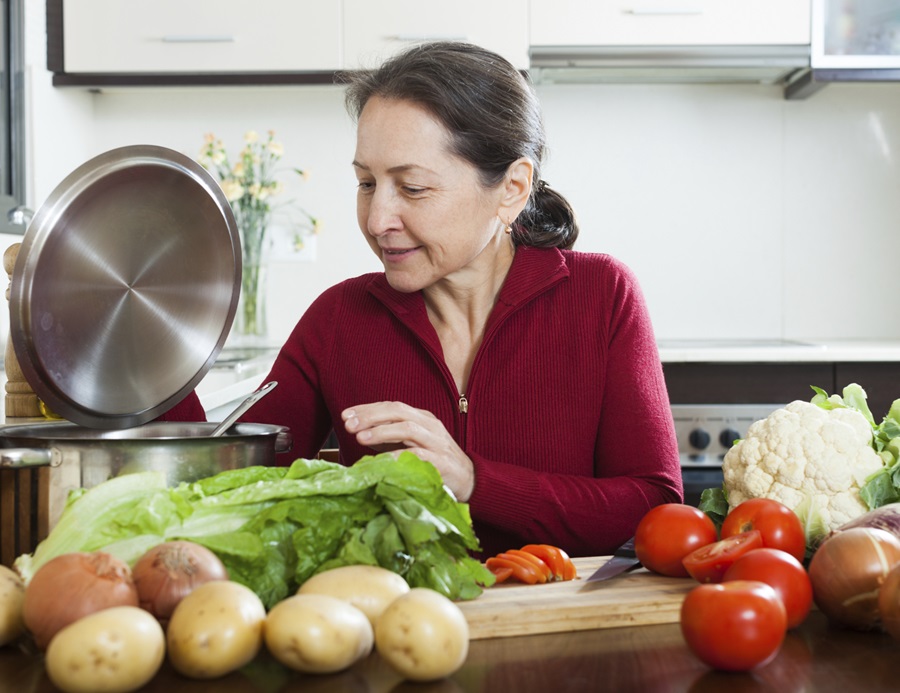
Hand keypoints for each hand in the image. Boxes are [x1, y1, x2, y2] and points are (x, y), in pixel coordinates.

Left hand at [341, 401, 474, 500]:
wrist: (469, 480)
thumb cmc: (436, 462)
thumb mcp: (411, 445)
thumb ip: (389, 438)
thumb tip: (360, 434)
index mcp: (422, 418)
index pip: (392, 406)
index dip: (367, 409)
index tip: (346, 415)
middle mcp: (430, 425)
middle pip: (398, 411)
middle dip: (371, 415)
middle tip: (348, 423)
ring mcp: (437, 442)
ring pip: (407, 428)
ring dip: (381, 431)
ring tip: (359, 437)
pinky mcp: (441, 462)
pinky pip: (418, 455)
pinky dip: (398, 455)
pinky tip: (381, 460)